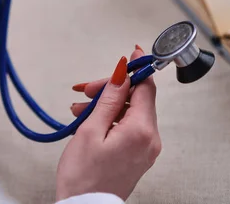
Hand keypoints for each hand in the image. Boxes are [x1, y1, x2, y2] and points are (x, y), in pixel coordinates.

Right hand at [56, 46, 161, 200]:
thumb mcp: (90, 130)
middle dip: (111, 89)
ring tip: (79, 110)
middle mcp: (150, 139)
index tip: (129, 54)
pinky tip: (90, 120)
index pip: (145, 87)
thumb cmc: (83, 176)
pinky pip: (129, 126)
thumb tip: (122, 72)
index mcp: (140, 130)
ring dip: (107, 104)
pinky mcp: (139, 154)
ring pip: (130, 111)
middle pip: (136, 98)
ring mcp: (146, 148)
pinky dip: (110, 118)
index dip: (135, 69)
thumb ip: (109, 98)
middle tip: (85, 91)